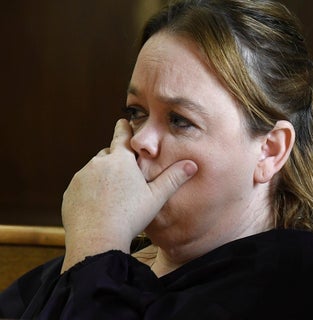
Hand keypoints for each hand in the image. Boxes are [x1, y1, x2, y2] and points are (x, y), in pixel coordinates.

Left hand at [60, 119, 196, 271]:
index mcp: (121, 160)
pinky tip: (100, 206)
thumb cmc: (130, 217)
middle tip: (126, 175)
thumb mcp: (156, 197)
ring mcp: (81, 177)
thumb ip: (173, 178)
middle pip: (108, 154)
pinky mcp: (70, 192)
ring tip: (114, 195)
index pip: (121, 135)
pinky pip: (82, 187)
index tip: (123, 121)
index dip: (124, 128)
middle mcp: (98, 163)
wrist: (97, 240)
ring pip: (94, 171)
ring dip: (102, 177)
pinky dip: (90, 192)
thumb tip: (192, 164)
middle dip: (116, 160)